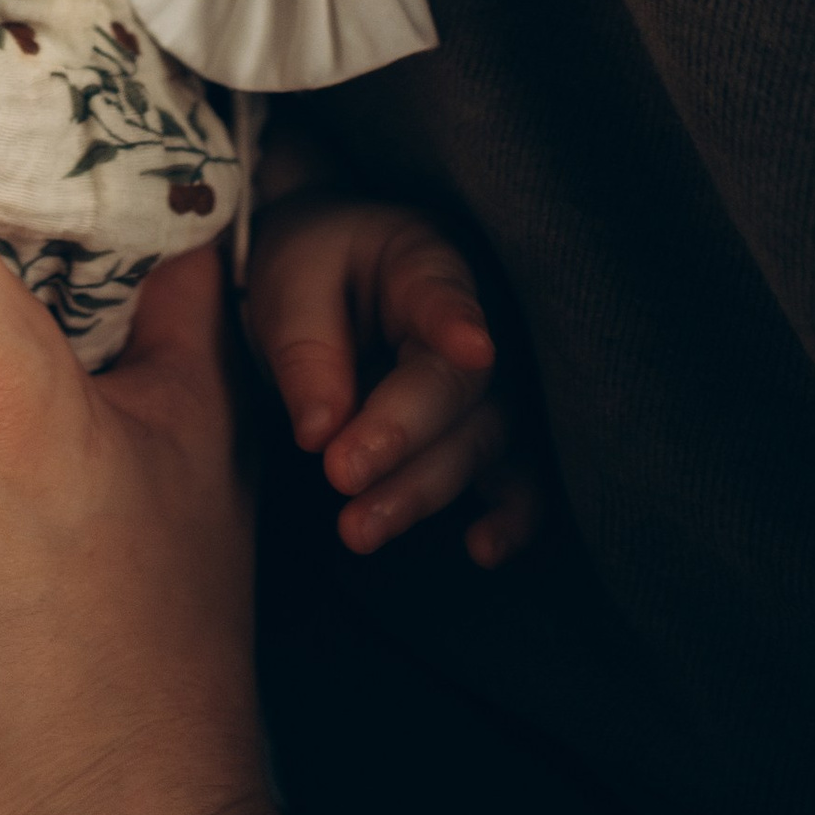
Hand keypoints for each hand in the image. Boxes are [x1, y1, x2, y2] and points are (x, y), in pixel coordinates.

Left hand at [242, 193, 542, 565]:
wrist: (333, 281)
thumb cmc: (315, 268)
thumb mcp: (291, 281)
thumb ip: (305, 349)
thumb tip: (319, 433)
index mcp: (425, 265)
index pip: (442, 296)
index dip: (457, 324)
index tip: (472, 348)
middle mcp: (479, 329)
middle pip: (458, 389)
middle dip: (402, 438)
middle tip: (340, 474)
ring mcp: (496, 388)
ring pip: (480, 444)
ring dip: (423, 491)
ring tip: (359, 529)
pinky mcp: (492, 439)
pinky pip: (524, 482)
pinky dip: (513, 517)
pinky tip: (482, 549)